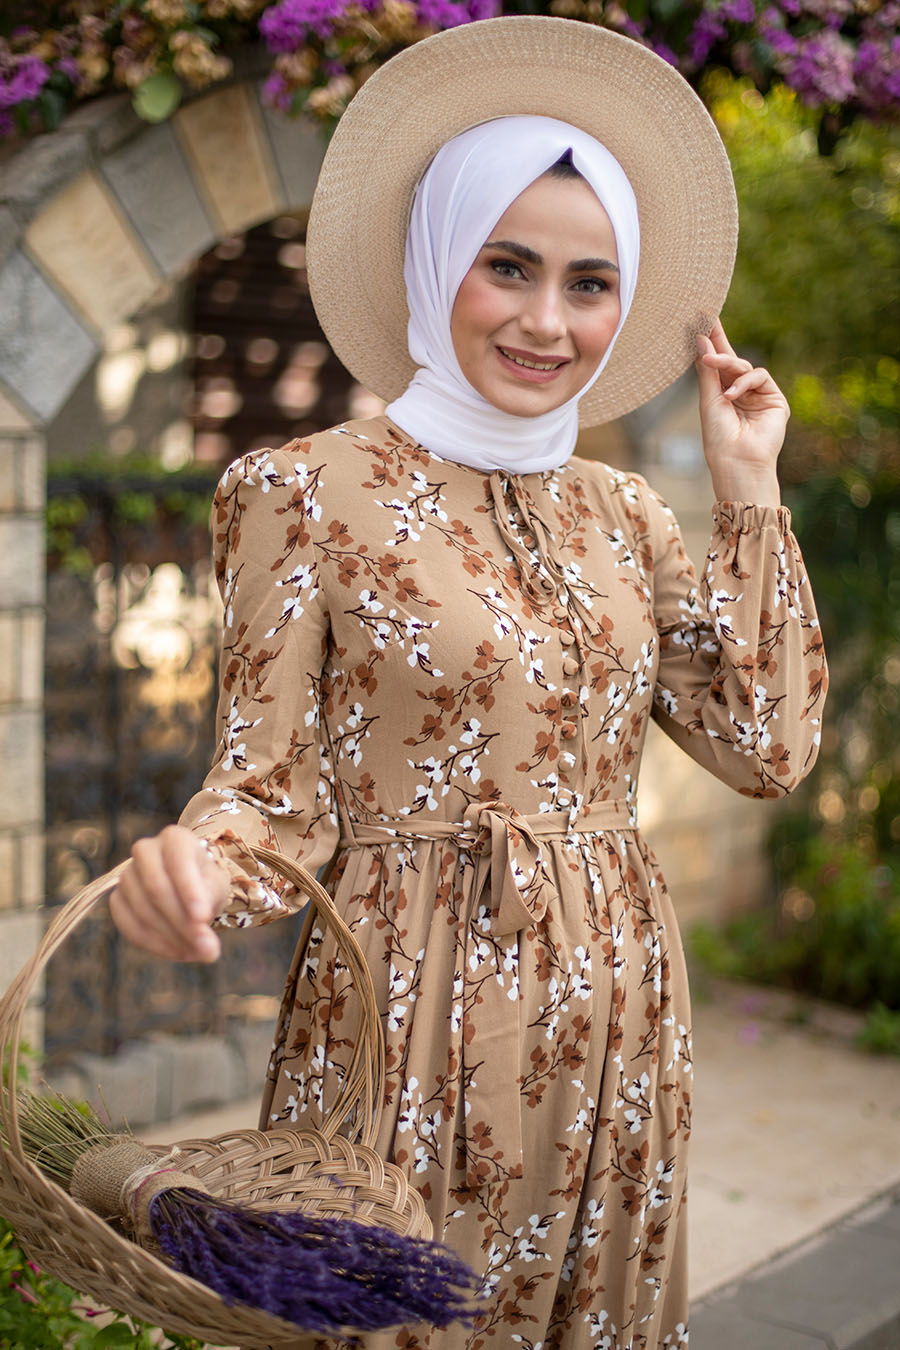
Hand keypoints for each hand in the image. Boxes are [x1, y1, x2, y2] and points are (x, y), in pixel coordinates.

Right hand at [109, 825, 229, 962]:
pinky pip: (129, 925)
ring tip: (197, 952)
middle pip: (156, 888)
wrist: (186, 887)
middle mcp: (146, 850)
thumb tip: (204, 940)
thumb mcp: (215, 887)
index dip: (189, 892)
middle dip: (182, 922)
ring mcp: (127, 874)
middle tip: (206, 948)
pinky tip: (176, 951)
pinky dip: (153, 943)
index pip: (178, 862)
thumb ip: (210, 905)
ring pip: (143, 909)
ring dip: (171, 937)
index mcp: (174, 838)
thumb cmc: (204, 882)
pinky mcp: (117, 899)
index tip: (203, 919)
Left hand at [695, 319, 787, 508]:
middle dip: (719, 339)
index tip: (699, 319)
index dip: (710, 342)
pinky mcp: (775, 399)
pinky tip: (730, 395)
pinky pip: (759, 376)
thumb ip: (707, 370)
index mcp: (723, 394)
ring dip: (726, 362)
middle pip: (731, 359)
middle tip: (705, 318)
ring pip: (744, 366)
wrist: (737, 463)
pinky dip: (743, 382)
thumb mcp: (708, 400)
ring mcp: (759, 395)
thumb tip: (701, 339)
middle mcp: (741, 392)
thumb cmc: (718, 439)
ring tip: (710, 363)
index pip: (717, 363)